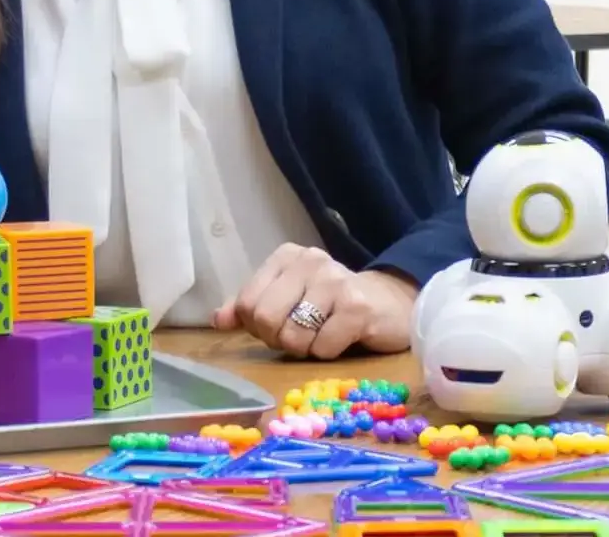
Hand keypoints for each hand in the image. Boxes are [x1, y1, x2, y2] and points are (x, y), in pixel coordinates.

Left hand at [212, 244, 415, 359]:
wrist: (390, 304)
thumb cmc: (331, 304)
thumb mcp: (287, 298)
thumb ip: (251, 306)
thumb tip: (218, 319)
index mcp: (286, 256)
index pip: (247, 303)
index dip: (258, 326)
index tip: (281, 324)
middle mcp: (310, 261)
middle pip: (265, 319)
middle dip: (279, 339)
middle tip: (301, 335)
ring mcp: (335, 281)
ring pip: (293, 337)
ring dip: (305, 348)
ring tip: (322, 334)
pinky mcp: (357, 307)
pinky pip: (322, 348)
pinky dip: (328, 352)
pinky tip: (343, 337)